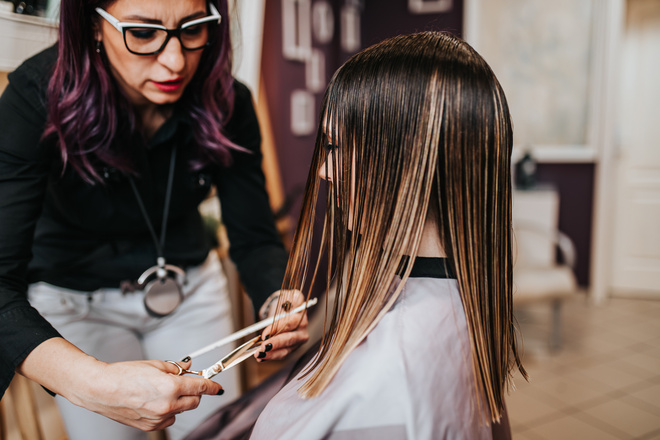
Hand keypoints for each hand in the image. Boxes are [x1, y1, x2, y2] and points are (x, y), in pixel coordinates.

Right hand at [71, 359, 223, 430]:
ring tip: (161, 391)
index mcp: (171, 387)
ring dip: (179, 402)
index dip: (211, 386)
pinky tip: (154, 402)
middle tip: (184, 383)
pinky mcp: (150, 427)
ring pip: (181, 411)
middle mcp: (167, 405)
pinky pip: (168, 420)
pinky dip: (168, 412)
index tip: (217, 387)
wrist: (100, 390)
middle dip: (194, 392)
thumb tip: (187, 368)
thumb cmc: (123, 375)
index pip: (200, 387)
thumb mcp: (154, 365)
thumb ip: (175, 368)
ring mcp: (158, 418)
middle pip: (194, 401)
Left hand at [256, 290, 308, 361]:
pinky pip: (282, 353)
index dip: (277, 329)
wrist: (283, 307)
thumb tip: (286, 305)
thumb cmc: (283, 302)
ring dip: (272, 354)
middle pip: (290, 338)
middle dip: (276, 343)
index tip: (265, 334)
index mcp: (301, 312)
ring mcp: (299, 338)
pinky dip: (271, 356)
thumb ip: (288, 300)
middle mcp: (303, 326)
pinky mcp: (292, 347)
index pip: (290, 322)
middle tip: (263, 347)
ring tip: (259, 354)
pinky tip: (260, 358)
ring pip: (287, 349)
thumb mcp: (286, 296)